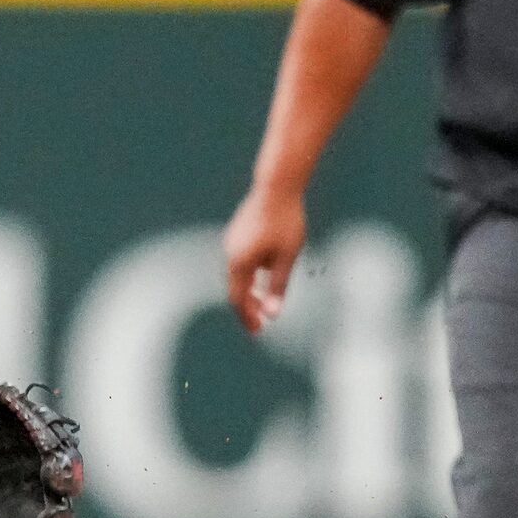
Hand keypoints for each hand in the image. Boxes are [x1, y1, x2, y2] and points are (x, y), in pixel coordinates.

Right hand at [223, 184, 306, 332]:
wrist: (276, 186)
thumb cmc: (285, 221)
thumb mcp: (287, 257)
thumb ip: (277, 286)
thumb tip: (272, 314)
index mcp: (239, 262)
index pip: (238, 298)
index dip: (247, 316)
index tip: (257, 331)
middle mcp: (230, 252)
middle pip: (235, 287)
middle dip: (247, 305)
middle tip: (261, 322)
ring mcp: (231, 241)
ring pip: (237, 273)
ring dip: (249, 288)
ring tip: (263, 299)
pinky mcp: (237, 232)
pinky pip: (240, 259)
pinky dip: (249, 273)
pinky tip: (264, 270)